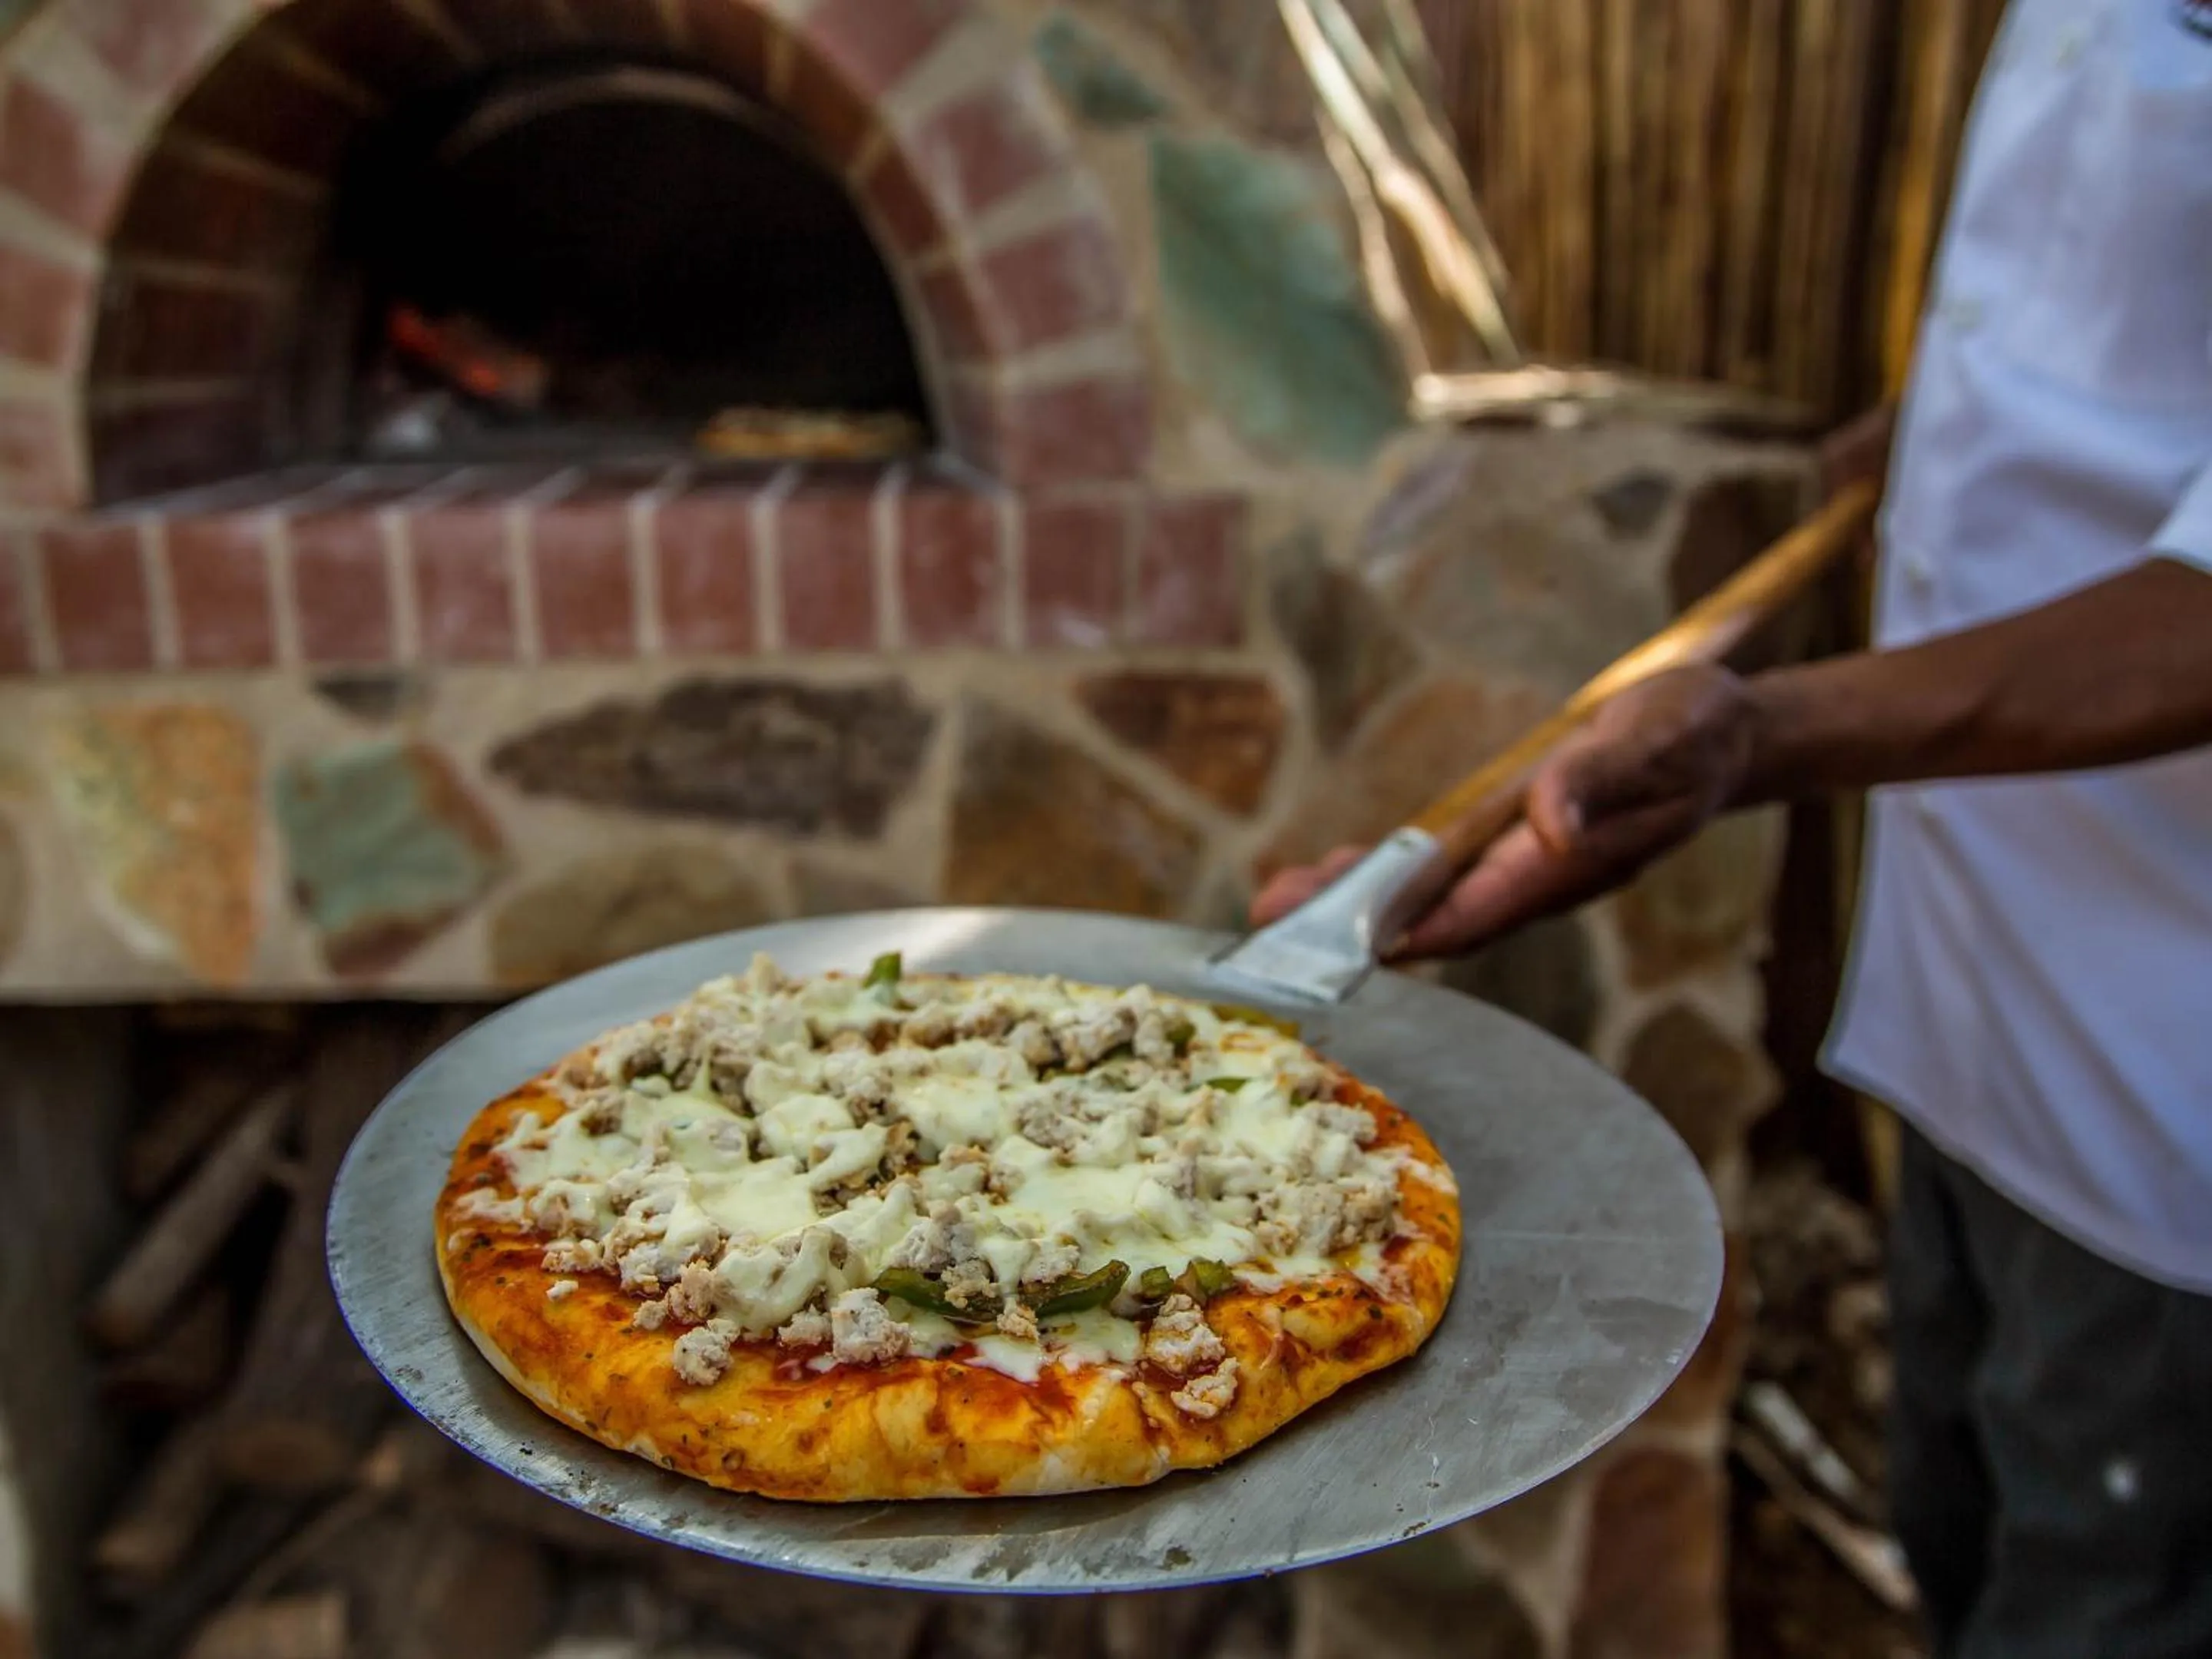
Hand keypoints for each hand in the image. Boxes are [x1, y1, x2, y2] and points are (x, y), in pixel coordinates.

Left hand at [1250, 665, 1765, 958]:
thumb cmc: (1692, 732)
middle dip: (1353, 927)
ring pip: (1425, 899)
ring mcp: (1520, 866)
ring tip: (1275, 903)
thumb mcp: (1658, 738)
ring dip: (1351, 904)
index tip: (1347, 945)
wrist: (1720, 733)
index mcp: (1570, 864)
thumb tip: (1553, 824)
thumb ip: (1604, 781)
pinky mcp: (1509, 842)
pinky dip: (1381, 875)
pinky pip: (1435, 871)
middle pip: (1433, 918)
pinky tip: (1333, 875)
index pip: (1479, 910)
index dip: (1412, 929)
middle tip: (1271, 929)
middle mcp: (1535, 878)